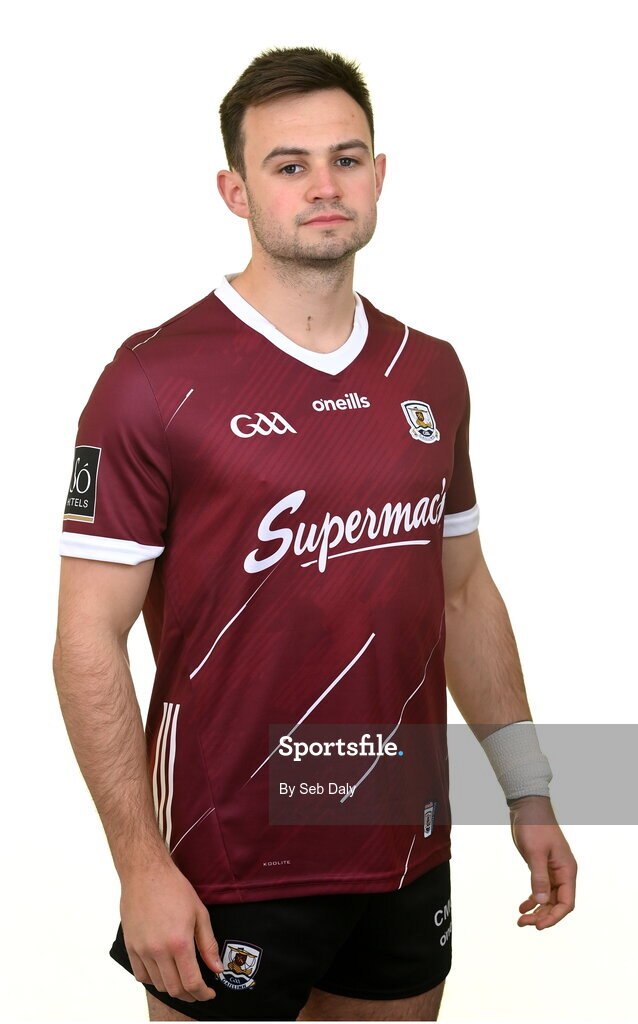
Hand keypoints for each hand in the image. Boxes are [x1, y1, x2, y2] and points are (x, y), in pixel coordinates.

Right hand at [120, 856, 223, 1001]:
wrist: (145, 873)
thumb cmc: (173, 888)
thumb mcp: (199, 913)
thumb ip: (208, 944)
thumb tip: (216, 969)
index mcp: (179, 942)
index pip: (192, 982)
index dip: (202, 994)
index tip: (209, 994)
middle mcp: (159, 951)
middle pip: (175, 988)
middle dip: (190, 995)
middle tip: (199, 990)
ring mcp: (142, 950)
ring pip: (158, 984)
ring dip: (173, 988)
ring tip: (183, 980)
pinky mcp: (130, 946)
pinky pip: (141, 975)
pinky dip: (153, 980)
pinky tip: (163, 972)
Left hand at [508, 795, 576, 929]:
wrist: (528, 807)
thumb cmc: (535, 826)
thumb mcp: (535, 852)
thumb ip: (538, 876)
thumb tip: (541, 900)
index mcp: (567, 870)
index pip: (567, 902)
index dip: (555, 917)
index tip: (539, 926)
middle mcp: (562, 873)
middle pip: (557, 904)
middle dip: (542, 916)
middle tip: (523, 923)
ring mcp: (552, 871)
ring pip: (548, 898)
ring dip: (537, 910)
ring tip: (521, 920)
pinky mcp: (541, 867)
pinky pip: (540, 889)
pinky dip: (533, 899)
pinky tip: (522, 907)